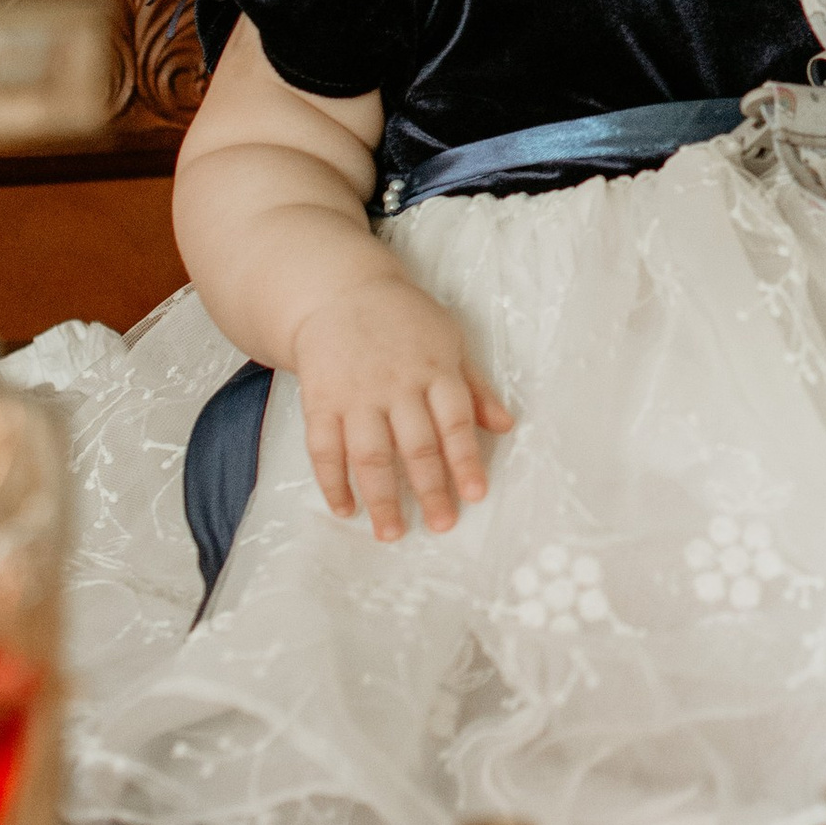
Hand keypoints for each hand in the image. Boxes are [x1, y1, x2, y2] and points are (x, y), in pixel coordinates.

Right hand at [290, 269, 513, 538]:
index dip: (466, 460)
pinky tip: (346, 509)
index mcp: (434, 369)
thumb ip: (475, 387)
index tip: (475, 495)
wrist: (340, 292)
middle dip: (430, 489)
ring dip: (381, 497)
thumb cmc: (404, 321)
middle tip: (441, 525)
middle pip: (415, 445)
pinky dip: (332, 483)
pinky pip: (324, 449)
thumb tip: (505, 425)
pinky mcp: (320, 401)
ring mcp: (355, 395)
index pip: (455, 422)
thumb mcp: (449, 341)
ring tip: (392, 532)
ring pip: (369, 454)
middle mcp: (396, 385)